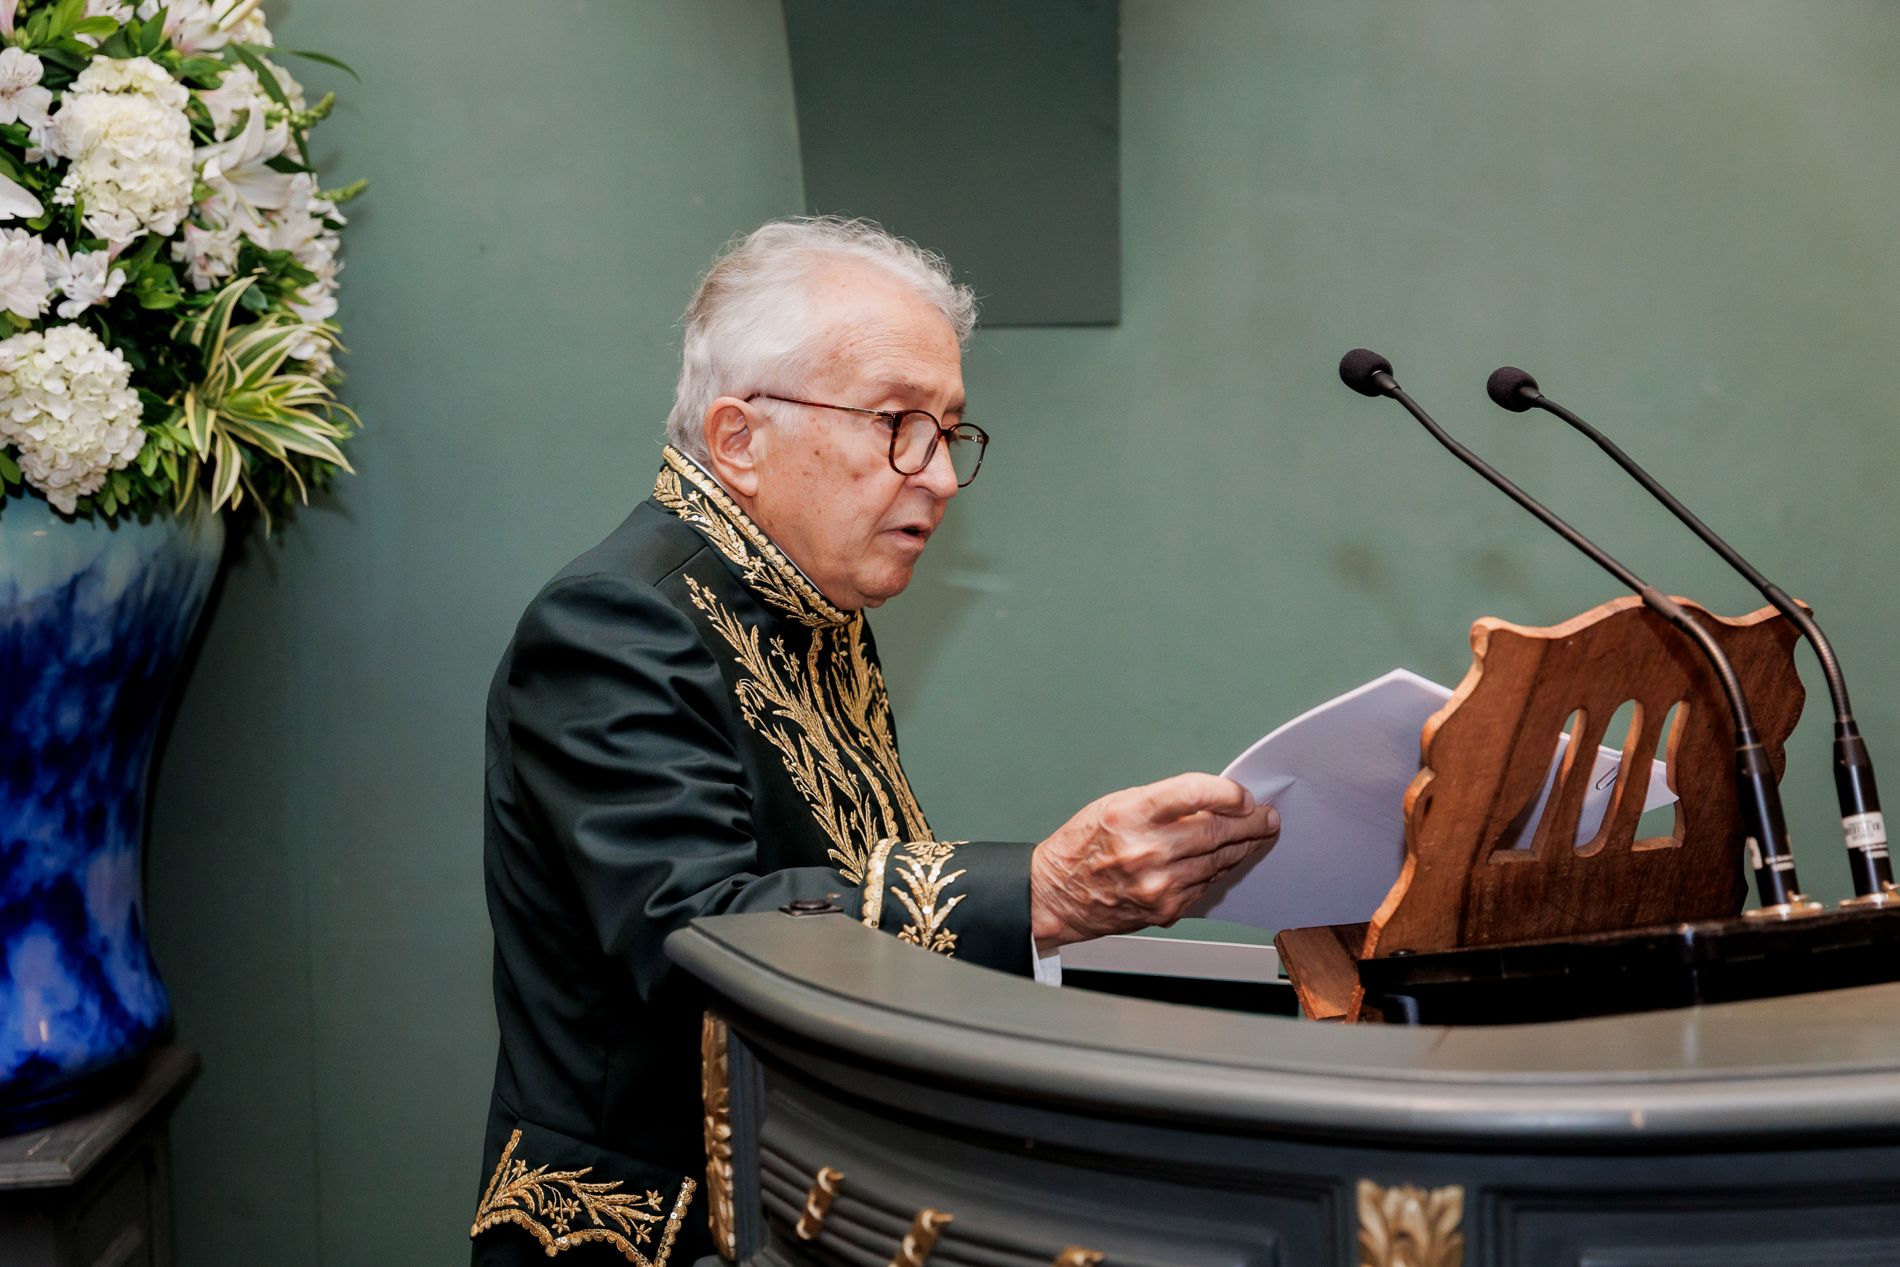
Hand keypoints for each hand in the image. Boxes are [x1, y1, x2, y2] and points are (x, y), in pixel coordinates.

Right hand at [1029, 772, 1280, 952]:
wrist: (1056, 895)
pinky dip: (1218, 869)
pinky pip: (1205, 884)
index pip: (1195, 794)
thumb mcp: (1115, 805)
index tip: (1242, 795)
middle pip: (1216, 832)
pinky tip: (1225, 859)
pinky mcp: (1165, 908)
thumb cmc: (1082, 847)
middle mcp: (1146, 851)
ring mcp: (1158, 884)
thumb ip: (1164, 804)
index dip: (1227, 793)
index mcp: (1130, 815)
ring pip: (1217, 861)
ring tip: (1256, 835)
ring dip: (1242, 847)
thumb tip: (1212, 802)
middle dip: (1250, 822)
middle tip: (1266, 816)